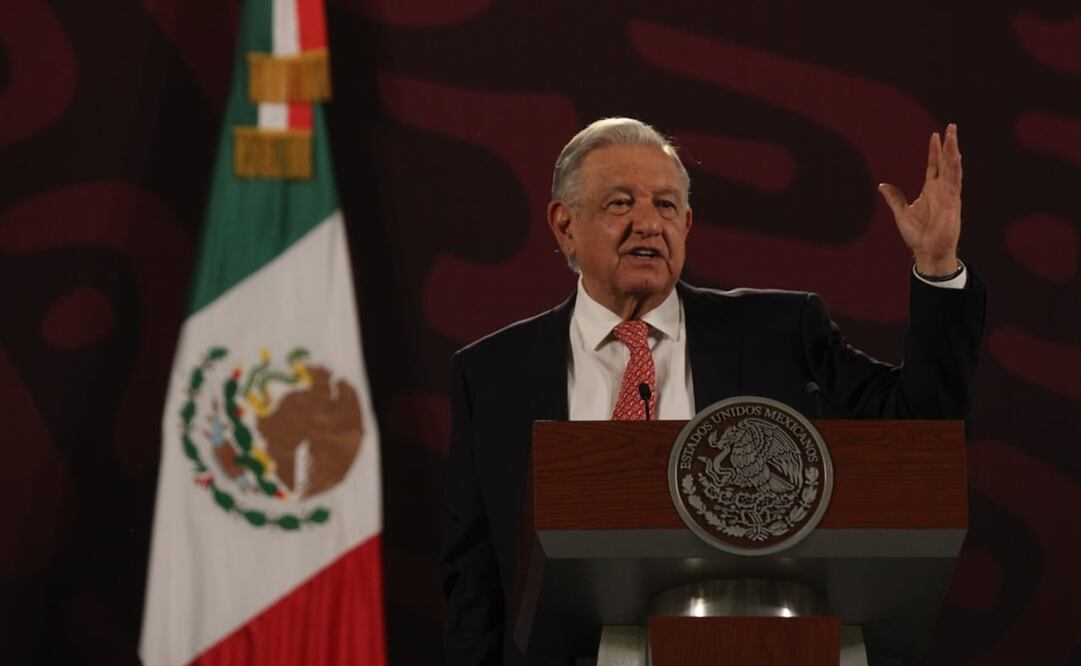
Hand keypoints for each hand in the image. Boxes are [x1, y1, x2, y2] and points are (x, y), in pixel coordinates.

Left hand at [878, 124, 962, 275]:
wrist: (927, 252)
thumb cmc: (918, 235)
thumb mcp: (901, 212)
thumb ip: (894, 197)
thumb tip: (882, 185)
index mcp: (931, 190)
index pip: (934, 166)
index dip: (934, 151)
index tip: (935, 136)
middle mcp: (942, 190)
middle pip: (946, 162)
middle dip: (948, 145)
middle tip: (951, 127)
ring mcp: (949, 195)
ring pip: (953, 168)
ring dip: (953, 152)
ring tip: (953, 136)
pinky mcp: (952, 203)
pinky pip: (955, 183)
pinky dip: (955, 169)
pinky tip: (956, 157)